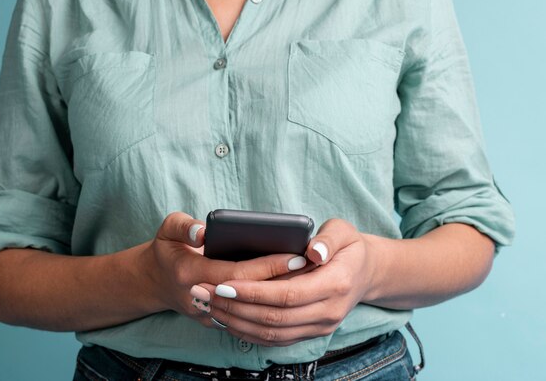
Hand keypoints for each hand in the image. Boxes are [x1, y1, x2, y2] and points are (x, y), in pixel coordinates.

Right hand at [143, 212, 307, 328]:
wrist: (153, 282)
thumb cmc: (166, 249)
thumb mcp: (167, 229)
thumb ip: (184, 226)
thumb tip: (203, 230)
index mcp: (190, 272)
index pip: (238, 273)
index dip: (268, 266)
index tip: (295, 254)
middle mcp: (201, 299)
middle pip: (251, 294)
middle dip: (283, 280)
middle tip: (311, 265)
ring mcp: (209, 314)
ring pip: (252, 310)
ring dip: (281, 296)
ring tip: (310, 278)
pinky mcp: (217, 321)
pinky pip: (249, 316)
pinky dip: (270, 305)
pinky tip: (293, 292)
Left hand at [193, 219, 377, 346]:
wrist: (366, 272)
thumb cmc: (348, 246)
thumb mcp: (344, 232)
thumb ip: (330, 239)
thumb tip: (314, 252)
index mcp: (335, 284)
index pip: (288, 294)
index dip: (254, 292)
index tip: (225, 284)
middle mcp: (328, 312)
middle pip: (275, 318)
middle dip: (235, 308)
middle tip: (204, 293)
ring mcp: (320, 326)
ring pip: (272, 333)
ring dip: (236, 322)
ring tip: (208, 305)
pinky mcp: (311, 333)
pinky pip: (276, 340)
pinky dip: (248, 332)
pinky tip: (226, 318)